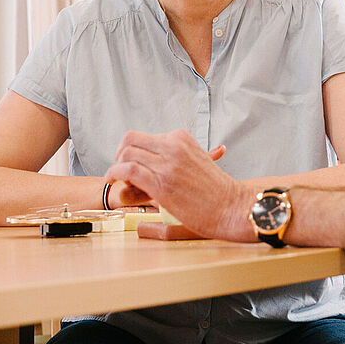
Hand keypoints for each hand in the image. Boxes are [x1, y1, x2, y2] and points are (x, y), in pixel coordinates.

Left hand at [105, 132, 243, 238]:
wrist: (232, 207)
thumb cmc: (216, 191)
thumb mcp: (198, 162)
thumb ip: (178, 158)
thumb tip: (160, 163)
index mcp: (181, 138)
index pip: (145, 136)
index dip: (133, 150)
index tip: (132, 165)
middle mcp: (173, 146)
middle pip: (130, 140)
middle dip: (120, 154)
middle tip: (120, 170)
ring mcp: (167, 163)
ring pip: (126, 153)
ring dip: (116, 166)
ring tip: (116, 179)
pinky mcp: (161, 182)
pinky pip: (128, 170)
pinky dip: (114, 173)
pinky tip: (112, 181)